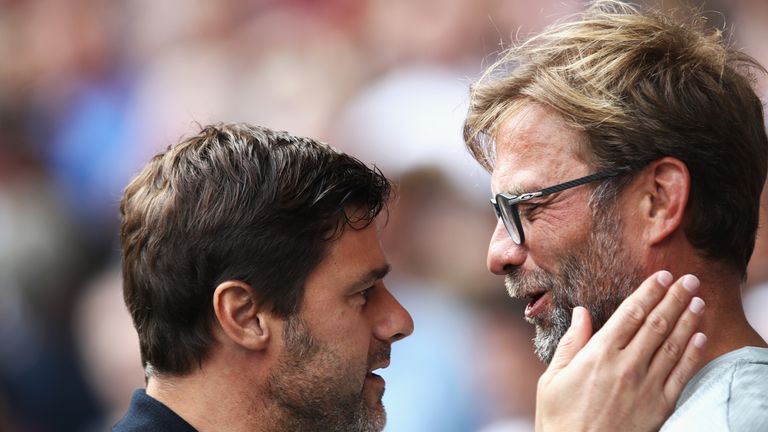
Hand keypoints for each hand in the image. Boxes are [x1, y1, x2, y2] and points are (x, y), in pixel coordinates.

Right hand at [535, 271, 706, 431]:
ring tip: (698, 302)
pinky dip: (693, 354)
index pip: (631, 313)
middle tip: (689, 280)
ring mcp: (646, 385)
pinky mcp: (660, 406)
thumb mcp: (552, 378)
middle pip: (657, 323)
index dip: (649, 291)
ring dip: (688, 320)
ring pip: (674, 344)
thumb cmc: (559, 419)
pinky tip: (700, 338)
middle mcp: (627, 365)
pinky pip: (682, 374)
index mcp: (599, 354)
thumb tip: (581, 313)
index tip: (662, 276)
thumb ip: (571, 343)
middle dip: (675, 298)